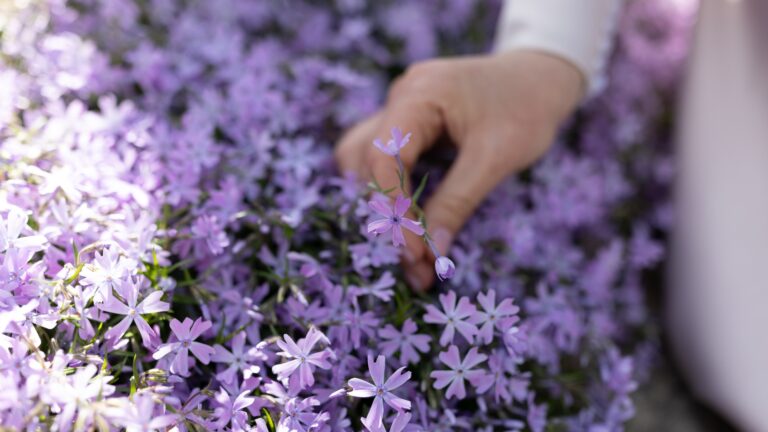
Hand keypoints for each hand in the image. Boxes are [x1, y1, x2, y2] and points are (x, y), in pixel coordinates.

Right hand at [335, 50, 583, 290]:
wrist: (543, 77)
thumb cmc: (527, 109)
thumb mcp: (496, 159)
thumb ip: (458, 202)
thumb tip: (431, 253)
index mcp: (419, 94)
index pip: (383, 156)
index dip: (393, 208)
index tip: (413, 251)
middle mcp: (400, 98)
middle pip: (364, 159)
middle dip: (385, 212)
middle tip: (413, 261)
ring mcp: (401, 108)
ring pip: (364, 160)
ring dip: (380, 203)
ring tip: (409, 247)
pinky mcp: (409, 124)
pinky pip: (383, 158)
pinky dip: (391, 191)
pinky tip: (409, 221)